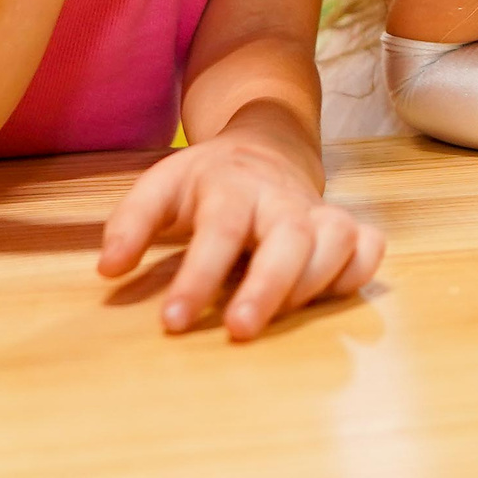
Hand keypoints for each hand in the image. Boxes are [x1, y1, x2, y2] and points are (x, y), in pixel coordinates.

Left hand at [97, 122, 383, 340]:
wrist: (266, 146)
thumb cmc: (207, 181)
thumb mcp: (161, 186)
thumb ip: (132, 224)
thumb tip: (109, 270)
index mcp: (231, 187)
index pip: (218, 231)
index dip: (198, 277)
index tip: (173, 322)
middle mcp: (282, 199)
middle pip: (289, 238)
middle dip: (268, 288)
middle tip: (239, 331)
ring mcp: (319, 211)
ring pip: (337, 240)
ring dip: (313, 283)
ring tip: (276, 320)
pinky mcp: (347, 226)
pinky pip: (368, 248)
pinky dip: (357, 273)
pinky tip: (329, 298)